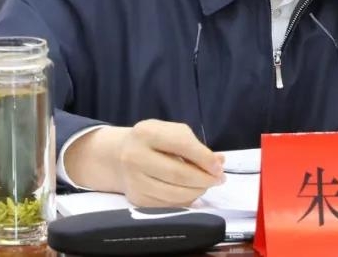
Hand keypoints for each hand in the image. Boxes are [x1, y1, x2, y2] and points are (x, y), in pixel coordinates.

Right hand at [64, 120, 224, 205]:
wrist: (118, 156)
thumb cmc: (153, 141)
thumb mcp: (171, 133)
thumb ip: (195, 146)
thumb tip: (219, 162)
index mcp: (146, 132)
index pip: (181, 144)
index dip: (204, 158)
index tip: (219, 166)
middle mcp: (135, 156)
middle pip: (178, 174)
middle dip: (204, 179)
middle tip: (219, 179)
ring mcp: (134, 180)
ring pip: (174, 193)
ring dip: (198, 191)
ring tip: (207, 185)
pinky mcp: (137, 199)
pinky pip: (168, 205)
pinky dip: (185, 200)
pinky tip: (191, 192)